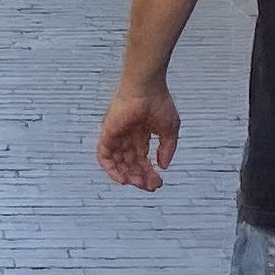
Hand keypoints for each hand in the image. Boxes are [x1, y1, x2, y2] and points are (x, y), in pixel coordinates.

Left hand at [97, 75, 180, 190]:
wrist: (146, 87)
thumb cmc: (159, 102)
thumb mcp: (170, 129)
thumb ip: (167, 149)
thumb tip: (163, 166)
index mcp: (141, 134)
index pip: (142, 159)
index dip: (150, 173)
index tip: (158, 183)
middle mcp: (128, 137)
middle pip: (131, 164)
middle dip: (140, 177)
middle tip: (149, 187)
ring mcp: (117, 136)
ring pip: (118, 163)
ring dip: (127, 176)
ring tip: (138, 184)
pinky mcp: (107, 134)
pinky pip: (104, 156)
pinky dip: (111, 169)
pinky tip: (122, 179)